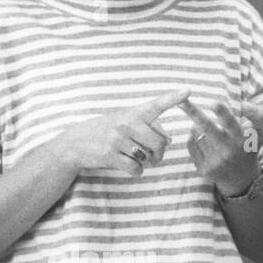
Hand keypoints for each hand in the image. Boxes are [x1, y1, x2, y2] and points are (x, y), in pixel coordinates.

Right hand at [51, 88, 189, 175]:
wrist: (74, 143)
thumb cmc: (104, 131)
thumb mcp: (124, 122)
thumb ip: (148, 127)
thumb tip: (169, 139)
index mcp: (132, 113)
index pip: (155, 105)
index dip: (172, 98)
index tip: (187, 91)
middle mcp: (126, 124)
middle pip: (159, 143)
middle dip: (160, 153)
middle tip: (155, 156)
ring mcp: (117, 140)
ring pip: (148, 158)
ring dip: (146, 162)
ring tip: (136, 158)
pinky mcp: (110, 156)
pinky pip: (136, 169)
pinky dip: (136, 172)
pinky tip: (128, 166)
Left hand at [180, 98, 262, 195]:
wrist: (241, 179)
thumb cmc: (249, 148)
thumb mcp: (261, 132)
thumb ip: (258, 114)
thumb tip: (242, 104)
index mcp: (241, 140)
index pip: (231, 124)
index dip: (223, 113)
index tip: (214, 102)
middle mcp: (227, 151)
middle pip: (207, 127)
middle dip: (194, 113)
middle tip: (181, 101)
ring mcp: (214, 161)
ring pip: (196, 133)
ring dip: (197, 124)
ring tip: (204, 126)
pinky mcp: (203, 169)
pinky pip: (191, 144)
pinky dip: (193, 137)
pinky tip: (202, 138)